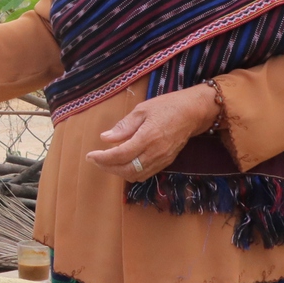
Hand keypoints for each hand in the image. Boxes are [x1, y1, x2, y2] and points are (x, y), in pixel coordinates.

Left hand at [84, 85, 221, 180]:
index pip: (120, 155)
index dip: (102, 158)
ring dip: (118, 172)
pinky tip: (124, 164)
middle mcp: (155, 152)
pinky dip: (131, 173)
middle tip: (95, 160)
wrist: (193, 112)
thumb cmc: (167, 106)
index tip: (90, 155)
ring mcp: (162, 160)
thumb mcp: (142, 110)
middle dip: (107, 168)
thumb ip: (124, 126)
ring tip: (107, 162)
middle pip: (126, 170)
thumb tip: (105, 138)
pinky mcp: (166, 162)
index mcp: (147, 137)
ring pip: (136, 175)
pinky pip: (145, 174)